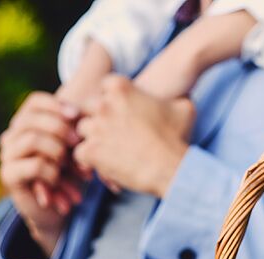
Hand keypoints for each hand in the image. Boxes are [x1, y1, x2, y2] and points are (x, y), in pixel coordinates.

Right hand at [0, 92, 84, 255]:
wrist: (58, 210)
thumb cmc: (69, 176)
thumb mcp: (75, 150)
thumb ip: (74, 132)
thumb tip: (80, 117)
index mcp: (25, 125)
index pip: (35, 102)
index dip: (56, 106)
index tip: (77, 117)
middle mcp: (12, 136)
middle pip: (33, 118)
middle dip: (61, 129)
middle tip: (79, 145)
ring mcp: (8, 155)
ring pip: (33, 139)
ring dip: (58, 152)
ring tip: (70, 167)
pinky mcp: (9, 175)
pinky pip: (35, 165)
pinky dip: (53, 172)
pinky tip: (60, 182)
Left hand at [74, 76, 194, 197]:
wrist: (171, 167)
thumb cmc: (177, 137)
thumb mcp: (183, 108)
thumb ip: (173, 98)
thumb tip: (182, 96)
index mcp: (121, 88)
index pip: (105, 86)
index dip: (112, 99)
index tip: (121, 110)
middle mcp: (103, 105)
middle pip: (90, 107)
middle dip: (99, 117)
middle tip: (113, 131)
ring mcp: (95, 128)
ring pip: (83, 129)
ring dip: (94, 138)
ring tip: (110, 149)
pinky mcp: (90, 151)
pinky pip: (80, 153)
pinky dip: (90, 160)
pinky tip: (105, 163)